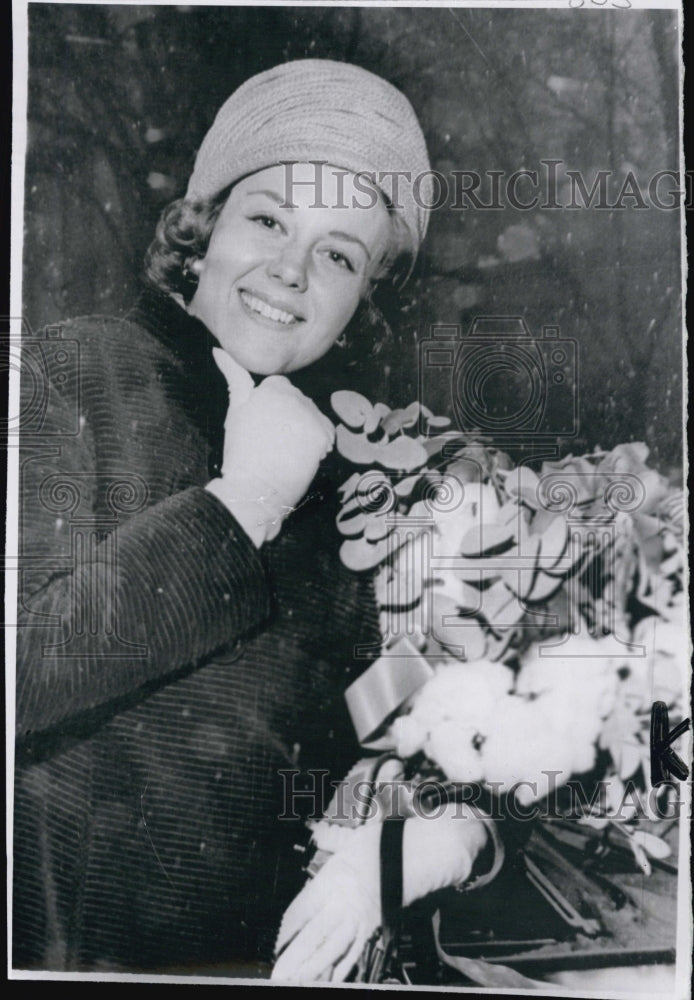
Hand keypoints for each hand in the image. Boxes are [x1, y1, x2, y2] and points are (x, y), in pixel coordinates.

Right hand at [206, 348, 334, 544]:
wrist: (254, 488)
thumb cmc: (241, 452)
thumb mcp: (235, 409)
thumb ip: (233, 376)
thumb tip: (218, 349)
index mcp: (273, 386)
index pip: (280, 388)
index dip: (271, 411)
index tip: (262, 429)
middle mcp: (295, 396)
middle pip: (298, 402)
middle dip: (289, 420)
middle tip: (271, 444)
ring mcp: (311, 416)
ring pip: (312, 418)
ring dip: (303, 432)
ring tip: (284, 452)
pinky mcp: (323, 435)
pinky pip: (327, 435)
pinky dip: (318, 447)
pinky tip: (300, 458)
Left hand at [272, 806, 488, 982]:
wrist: (417, 854)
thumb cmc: (384, 844)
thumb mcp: (351, 840)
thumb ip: (330, 841)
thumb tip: (316, 832)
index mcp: (332, 878)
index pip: (301, 910)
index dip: (287, 929)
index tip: (277, 941)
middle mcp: (343, 902)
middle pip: (314, 936)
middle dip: (294, 958)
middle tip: (278, 974)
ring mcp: (360, 918)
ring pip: (332, 950)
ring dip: (312, 968)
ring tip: (296, 980)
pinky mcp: (374, 928)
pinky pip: (354, 953)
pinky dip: (341, 969)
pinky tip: (329, 979)